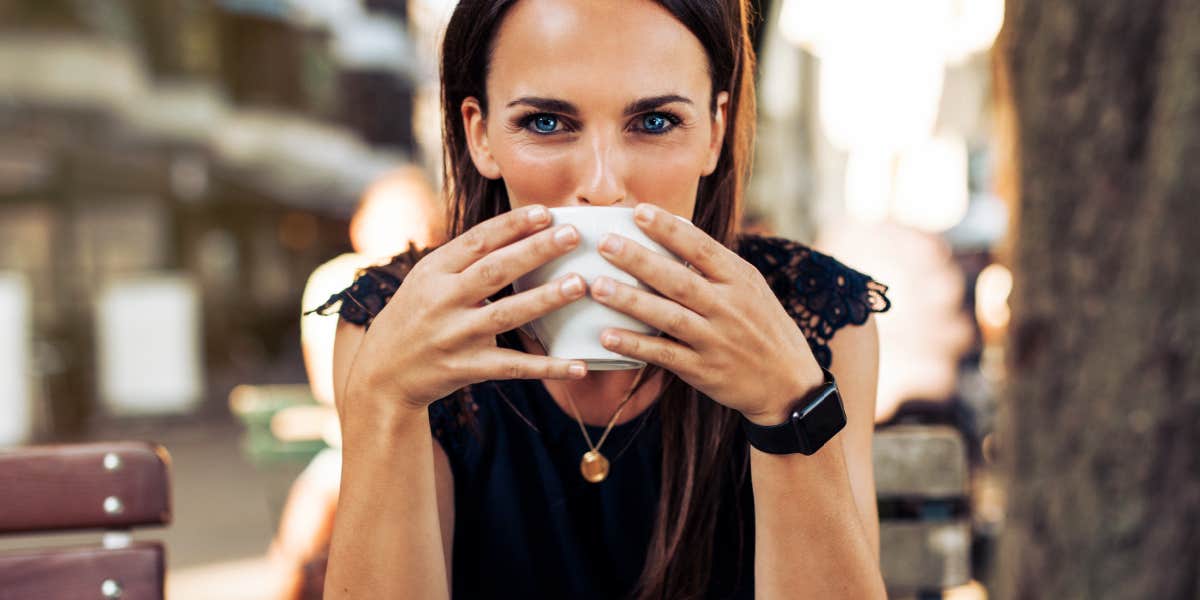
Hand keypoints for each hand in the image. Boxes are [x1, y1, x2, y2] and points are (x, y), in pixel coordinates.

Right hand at [344, 205, 589, 416]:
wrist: (381, 374)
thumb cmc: (414, 316)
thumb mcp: (427, 280)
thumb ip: (464, 259)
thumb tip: (518, 229)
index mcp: (433, 271)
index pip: (477, 241)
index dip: (512, 225)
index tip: (546, 212)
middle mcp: (442, 300)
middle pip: (495, 271)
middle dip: (535, 251)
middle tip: (572, 235)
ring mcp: (455, 336)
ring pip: (506, 315)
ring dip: (544, 300)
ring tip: (578, 285)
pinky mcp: (467, 369)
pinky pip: (513, 366)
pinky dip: (547, 367)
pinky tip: (579, 365)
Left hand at [588, 203, 824, 424]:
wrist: (789, 383)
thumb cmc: (762, 326)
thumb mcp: (751, 288)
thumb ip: (716, 266)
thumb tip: (674, 231)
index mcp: (739, 280)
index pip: (701, 247)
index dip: (670, 229)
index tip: (640, 211)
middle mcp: (728, 307)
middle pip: (678, 279)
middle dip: (639, 260)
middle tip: (605, 244)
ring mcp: (716, 340)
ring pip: (668, 316)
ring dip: (630, 301)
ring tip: (597, 286)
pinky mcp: (704, 370)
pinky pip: (664, 355)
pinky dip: (636, 345)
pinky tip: (607, 335)